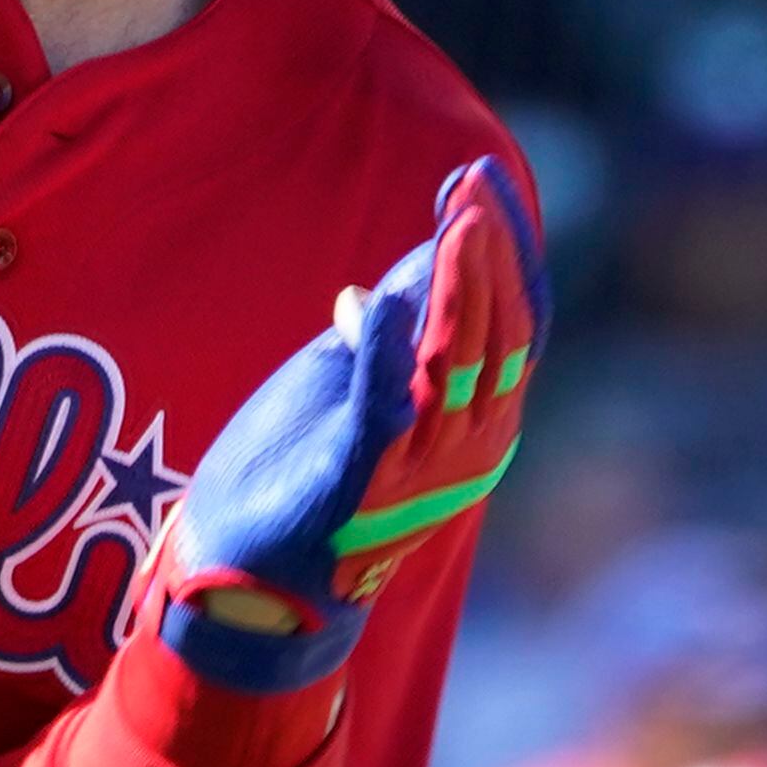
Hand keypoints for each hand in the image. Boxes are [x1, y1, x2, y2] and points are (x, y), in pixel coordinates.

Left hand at [131, 153, 544, 692]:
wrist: (252, 581)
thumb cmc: (304, 478)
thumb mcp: (357, 386)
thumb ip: (394, 334)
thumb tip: (419, 263)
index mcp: (477, 422)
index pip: (515, 326)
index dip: (507, 253)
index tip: (480, 184)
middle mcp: (469, 448)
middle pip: (498, 337)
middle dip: (488, 254)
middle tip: (473, 188)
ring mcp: (421, 472)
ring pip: (455, 365)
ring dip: (457, 289)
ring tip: (455, 223)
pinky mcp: (363, 486)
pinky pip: (384, 410)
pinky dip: (385, 353)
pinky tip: (379, 300)